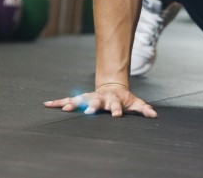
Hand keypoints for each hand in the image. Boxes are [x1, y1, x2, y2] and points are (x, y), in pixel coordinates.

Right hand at [43, 84, 157, 117]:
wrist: (113, 87)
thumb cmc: (124, 99)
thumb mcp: (135, 103)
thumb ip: (144, 108)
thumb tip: (154, 115)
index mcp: (114, 101)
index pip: (116, 107)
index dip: (116, 111)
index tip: (116, 116)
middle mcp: (100, 98)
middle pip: (96, 102)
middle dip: (92, 106)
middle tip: (88, 112)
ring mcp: (90, 97)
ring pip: (80, 100)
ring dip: (72, 104)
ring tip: (64, 109)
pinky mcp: (81, 98)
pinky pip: (68, 100)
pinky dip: (58, 102)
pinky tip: (47, 104)